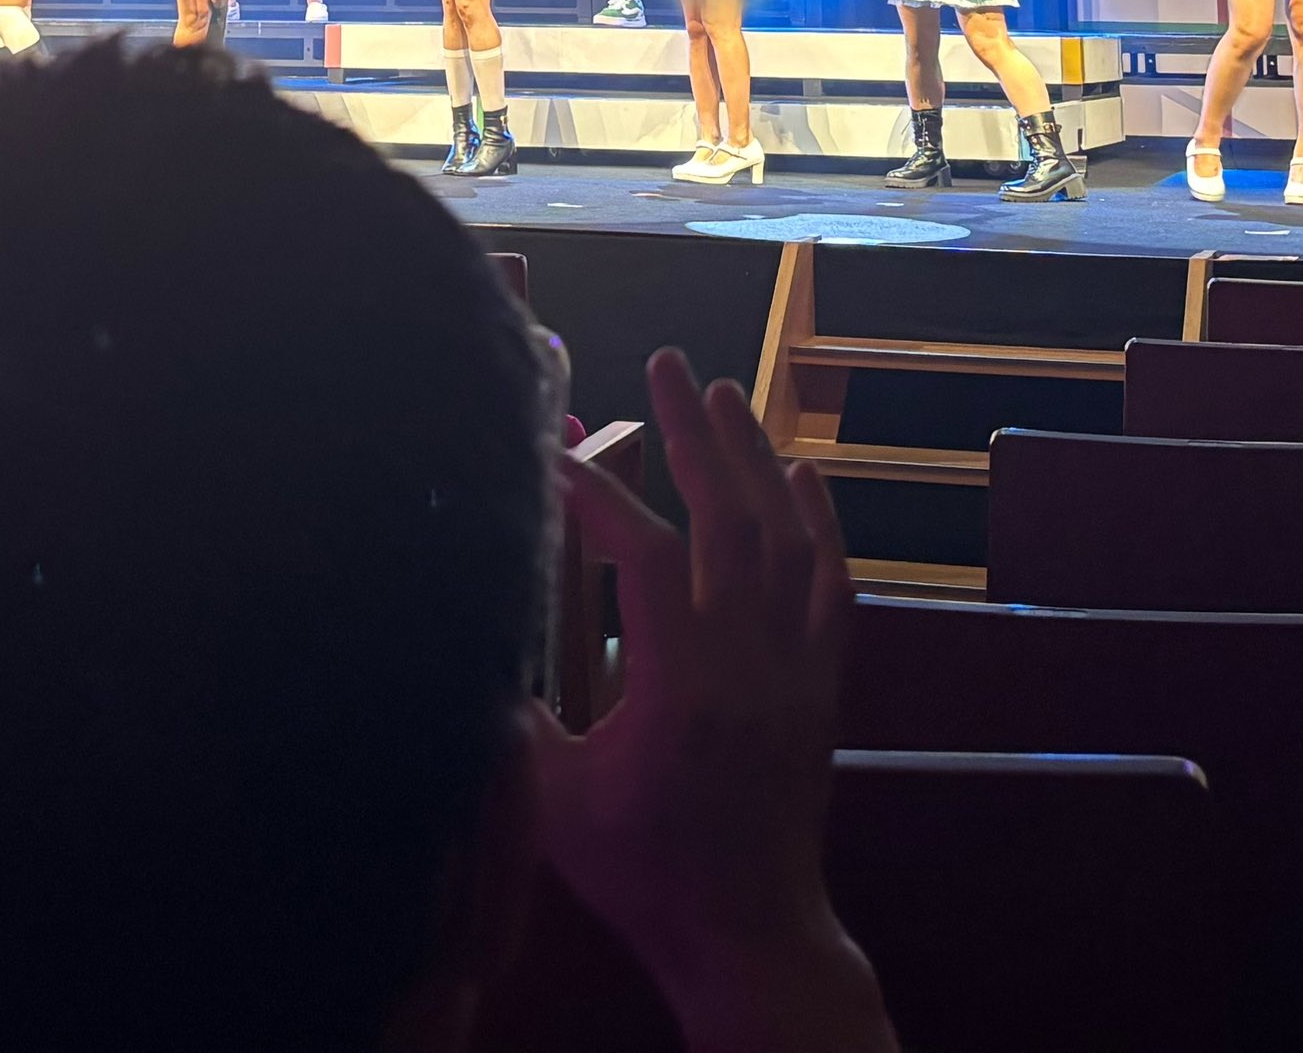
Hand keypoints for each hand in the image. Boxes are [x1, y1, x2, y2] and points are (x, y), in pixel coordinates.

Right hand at [534, 349, 891, 1052]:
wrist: (747, 935)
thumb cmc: (643, 874)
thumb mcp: (553, 803)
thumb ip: (513, 719)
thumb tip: (468, 636)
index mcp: (682, 691)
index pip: (648, 559)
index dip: (601, 498)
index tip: (555, 453)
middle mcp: (751, 667)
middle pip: (732, 521)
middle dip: (696, 433)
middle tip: (667, 365)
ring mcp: (799, 673)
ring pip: (788, 542)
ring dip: (755, 458)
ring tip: (724, 392)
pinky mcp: (824, 687)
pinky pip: (835, 587)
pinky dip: (821, 523)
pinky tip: (802, 475)